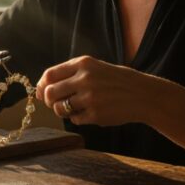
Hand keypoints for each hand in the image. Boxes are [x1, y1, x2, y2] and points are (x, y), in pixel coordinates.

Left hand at [35, 56, 151, 125]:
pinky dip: (78, 118)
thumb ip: (70, 74)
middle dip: (49, 101)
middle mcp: (85, 79)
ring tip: (74, 108)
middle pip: (50, 93)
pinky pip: (74, 120)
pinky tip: (90, 112)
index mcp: (83, 64)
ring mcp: (90, 98)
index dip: (41, 86)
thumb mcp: (94, 68)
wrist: (143, 95)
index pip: (49, 75)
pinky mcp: (95, 115)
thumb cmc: (115, 81)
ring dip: (62, 111)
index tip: (41, 93)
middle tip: (56, 103)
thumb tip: (41, 89)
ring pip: (59, 108)